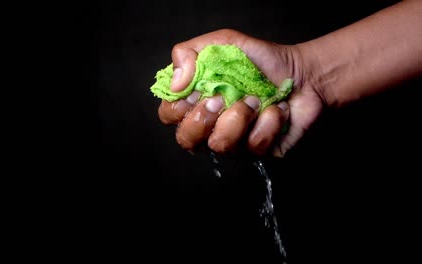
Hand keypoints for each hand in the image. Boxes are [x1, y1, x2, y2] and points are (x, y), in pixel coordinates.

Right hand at [158, 29, 322, 156]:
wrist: (303, 74)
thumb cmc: (260, 60)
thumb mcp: (222, 43)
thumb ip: (189, 53)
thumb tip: (176, 84)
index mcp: (197, 102)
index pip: (169, 115)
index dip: (178, 108)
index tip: (197, 91)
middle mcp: (211, 126)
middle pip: (186, 140)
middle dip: (205, 117)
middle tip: (222, 98)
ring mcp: (234, 142)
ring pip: (220, 145)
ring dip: (240, 117)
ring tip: (256, 100)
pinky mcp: (258, 151)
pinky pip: (254, 145)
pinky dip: (268, 122)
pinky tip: (276, 110)